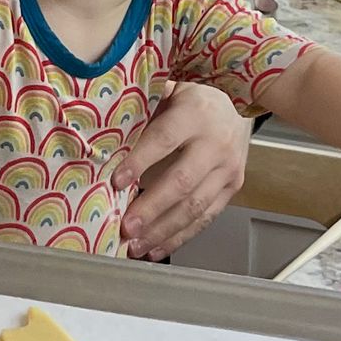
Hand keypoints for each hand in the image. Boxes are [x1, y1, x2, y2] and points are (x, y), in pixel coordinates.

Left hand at [113, 82, 251, 258]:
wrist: (238, 108)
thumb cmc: (192, 100)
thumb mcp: (169, 91)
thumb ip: (143, 108)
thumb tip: (102, 132)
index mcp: (195, 114)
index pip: (164, 140)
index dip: (140, 161)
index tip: (116, 181)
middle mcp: (215, 143)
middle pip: (181, 181)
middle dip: (151, 207)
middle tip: (126, 227)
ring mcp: (227, 169)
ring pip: (195, 206)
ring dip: (163, 230)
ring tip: (136, 245)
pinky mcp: (232, 188)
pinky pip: (205, 218)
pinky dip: (180, 237)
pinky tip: (157, 249)